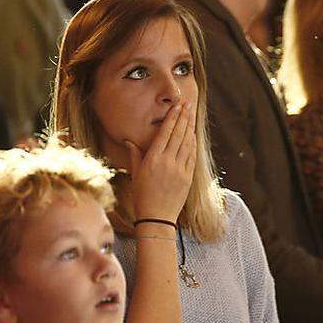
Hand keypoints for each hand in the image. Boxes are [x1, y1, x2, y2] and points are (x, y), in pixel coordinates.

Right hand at [127, 101, 195, 225]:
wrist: (157, 218)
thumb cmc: (142, 196)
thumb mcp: (135, 174)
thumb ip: (135, 155)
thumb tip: (129, 141)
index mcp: (152, 159)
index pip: (165, 133)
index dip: (172, 118)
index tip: (177, 106)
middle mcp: (167, 162)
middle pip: (178, 134)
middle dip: (184, 117)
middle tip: (188, 104)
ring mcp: (179, 169)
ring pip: (187, 143)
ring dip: (190, 127)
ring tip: (192, 114)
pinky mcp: (187, 177)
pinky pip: (191, 156)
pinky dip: (193, 143)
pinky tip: (193, 134)